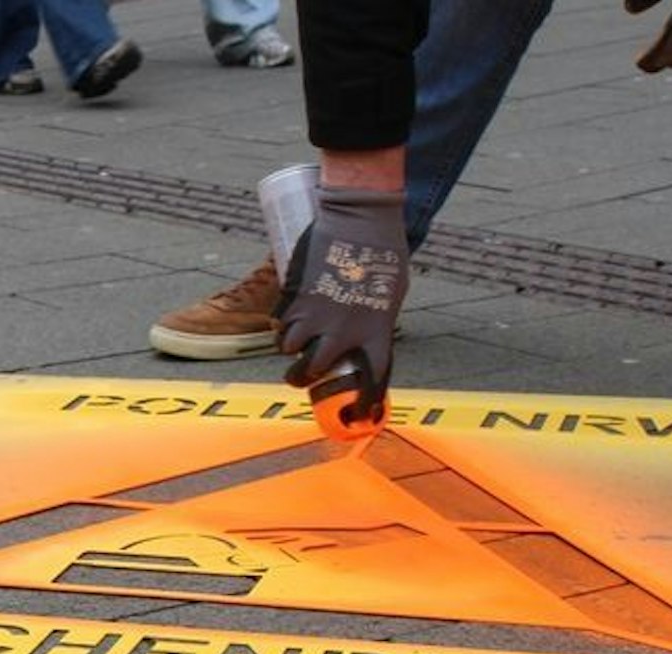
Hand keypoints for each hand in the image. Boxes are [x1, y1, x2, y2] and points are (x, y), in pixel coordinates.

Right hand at [273, 187, 407, 396]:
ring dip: (289, 346)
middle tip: (300, 374)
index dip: (364, 401)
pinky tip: (288, 314)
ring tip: (293, 338)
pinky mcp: (295, 298)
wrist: (360, 220)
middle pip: (312, 370)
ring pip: (288, 348)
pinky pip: (280, 321)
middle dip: (301, 377)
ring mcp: (315, 316)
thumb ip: (375, 317)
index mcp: (375, 332)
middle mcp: (342, 332)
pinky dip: (281, 322)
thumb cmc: (384, 250)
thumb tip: (359, 333)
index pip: (371, 379)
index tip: (360, 415)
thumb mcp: (391, 291)